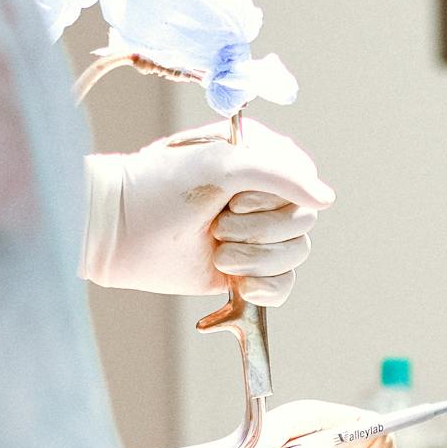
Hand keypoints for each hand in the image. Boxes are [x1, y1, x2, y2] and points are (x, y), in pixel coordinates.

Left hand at [81, 118, 332, 302]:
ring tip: (218, 252)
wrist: (119, 231)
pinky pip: (284, 285)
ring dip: (256, 258)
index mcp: (260, 159)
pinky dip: (265, 288)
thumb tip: (328, 199)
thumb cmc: (163, 186)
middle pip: (303, 221)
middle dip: (260, 230)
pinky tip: (238, 284)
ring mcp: (255, 235)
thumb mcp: (222, 164)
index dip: (273, 197)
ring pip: (296, 254)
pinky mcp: (246, 270)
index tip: (234, 198)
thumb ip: (281, 174)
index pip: (304, 182)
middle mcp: (262, 196)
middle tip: (218, 224)